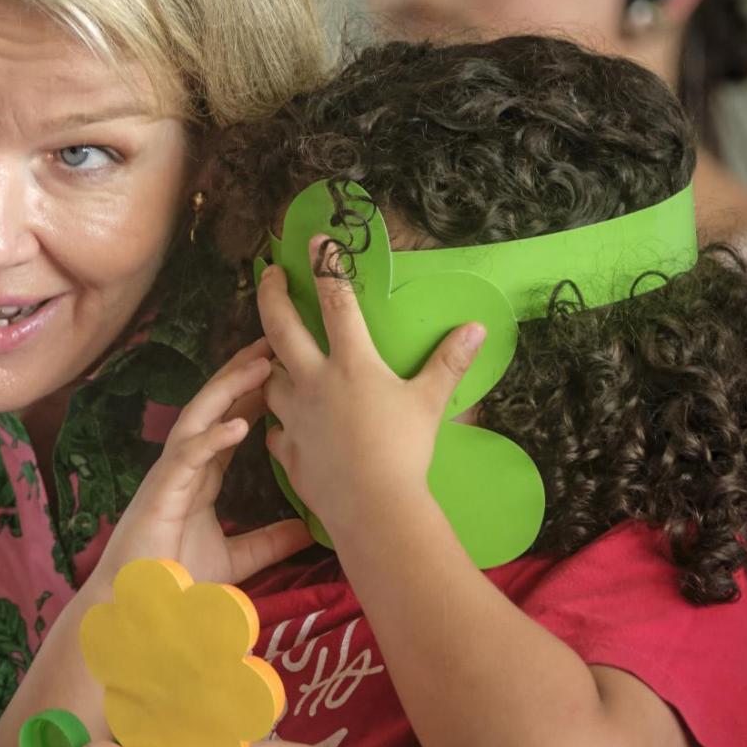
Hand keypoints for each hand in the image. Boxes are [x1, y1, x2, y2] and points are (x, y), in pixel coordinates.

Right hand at [94, 339, 310, 589]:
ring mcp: (170, 476)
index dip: (252, 397)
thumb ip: (269, 541)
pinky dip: (211, 438)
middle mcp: (184, 468)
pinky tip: (237, 425)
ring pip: (198, 419)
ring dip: (228, 390)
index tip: (283, 372)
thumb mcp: (238, 559)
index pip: (228, 424)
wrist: (138, 607)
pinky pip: (186, 456)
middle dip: (240, 375)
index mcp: (200, 477)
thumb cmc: (176, 580)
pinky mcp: (160, 493)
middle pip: (213, 409)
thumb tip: (308, 530)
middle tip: (272, 345)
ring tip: (260, 365)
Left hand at [258, 242, 484, 542]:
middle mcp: (313, 381)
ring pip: (269, 377)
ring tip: (275, 356)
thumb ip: (448, 362)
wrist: (373, 508)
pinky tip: (285, 421)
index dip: (328, 266)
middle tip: (270, 275)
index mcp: (351, 363)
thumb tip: (476, 327)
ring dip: (270, 363)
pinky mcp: (286, 448)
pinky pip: (275, 427)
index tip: (317, 239)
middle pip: (280, 327)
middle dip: (272, 295)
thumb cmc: (404, 451)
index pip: (336, 301)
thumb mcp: (430, 403)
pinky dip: (279, 420)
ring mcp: (293, 415)